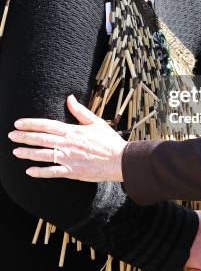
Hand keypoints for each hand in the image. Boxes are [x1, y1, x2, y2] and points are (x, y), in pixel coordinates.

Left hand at [8, 95, 125, 181]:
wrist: (120, 160)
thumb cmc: (109, 141)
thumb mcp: (96, 122)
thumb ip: (80, 111)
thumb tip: (69, 98)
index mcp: (72, 131)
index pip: (46, 125)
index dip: (31, 124)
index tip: (18, 123)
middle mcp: (67, 144)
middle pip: (41, 139)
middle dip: (24, 137)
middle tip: (11, 135)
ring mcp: (68, 158)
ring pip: (43, 155)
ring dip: (28, 153)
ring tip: (16, 151)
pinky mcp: (72, 172)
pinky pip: (52, 172)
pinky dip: (39, 172)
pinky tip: (29, 171)